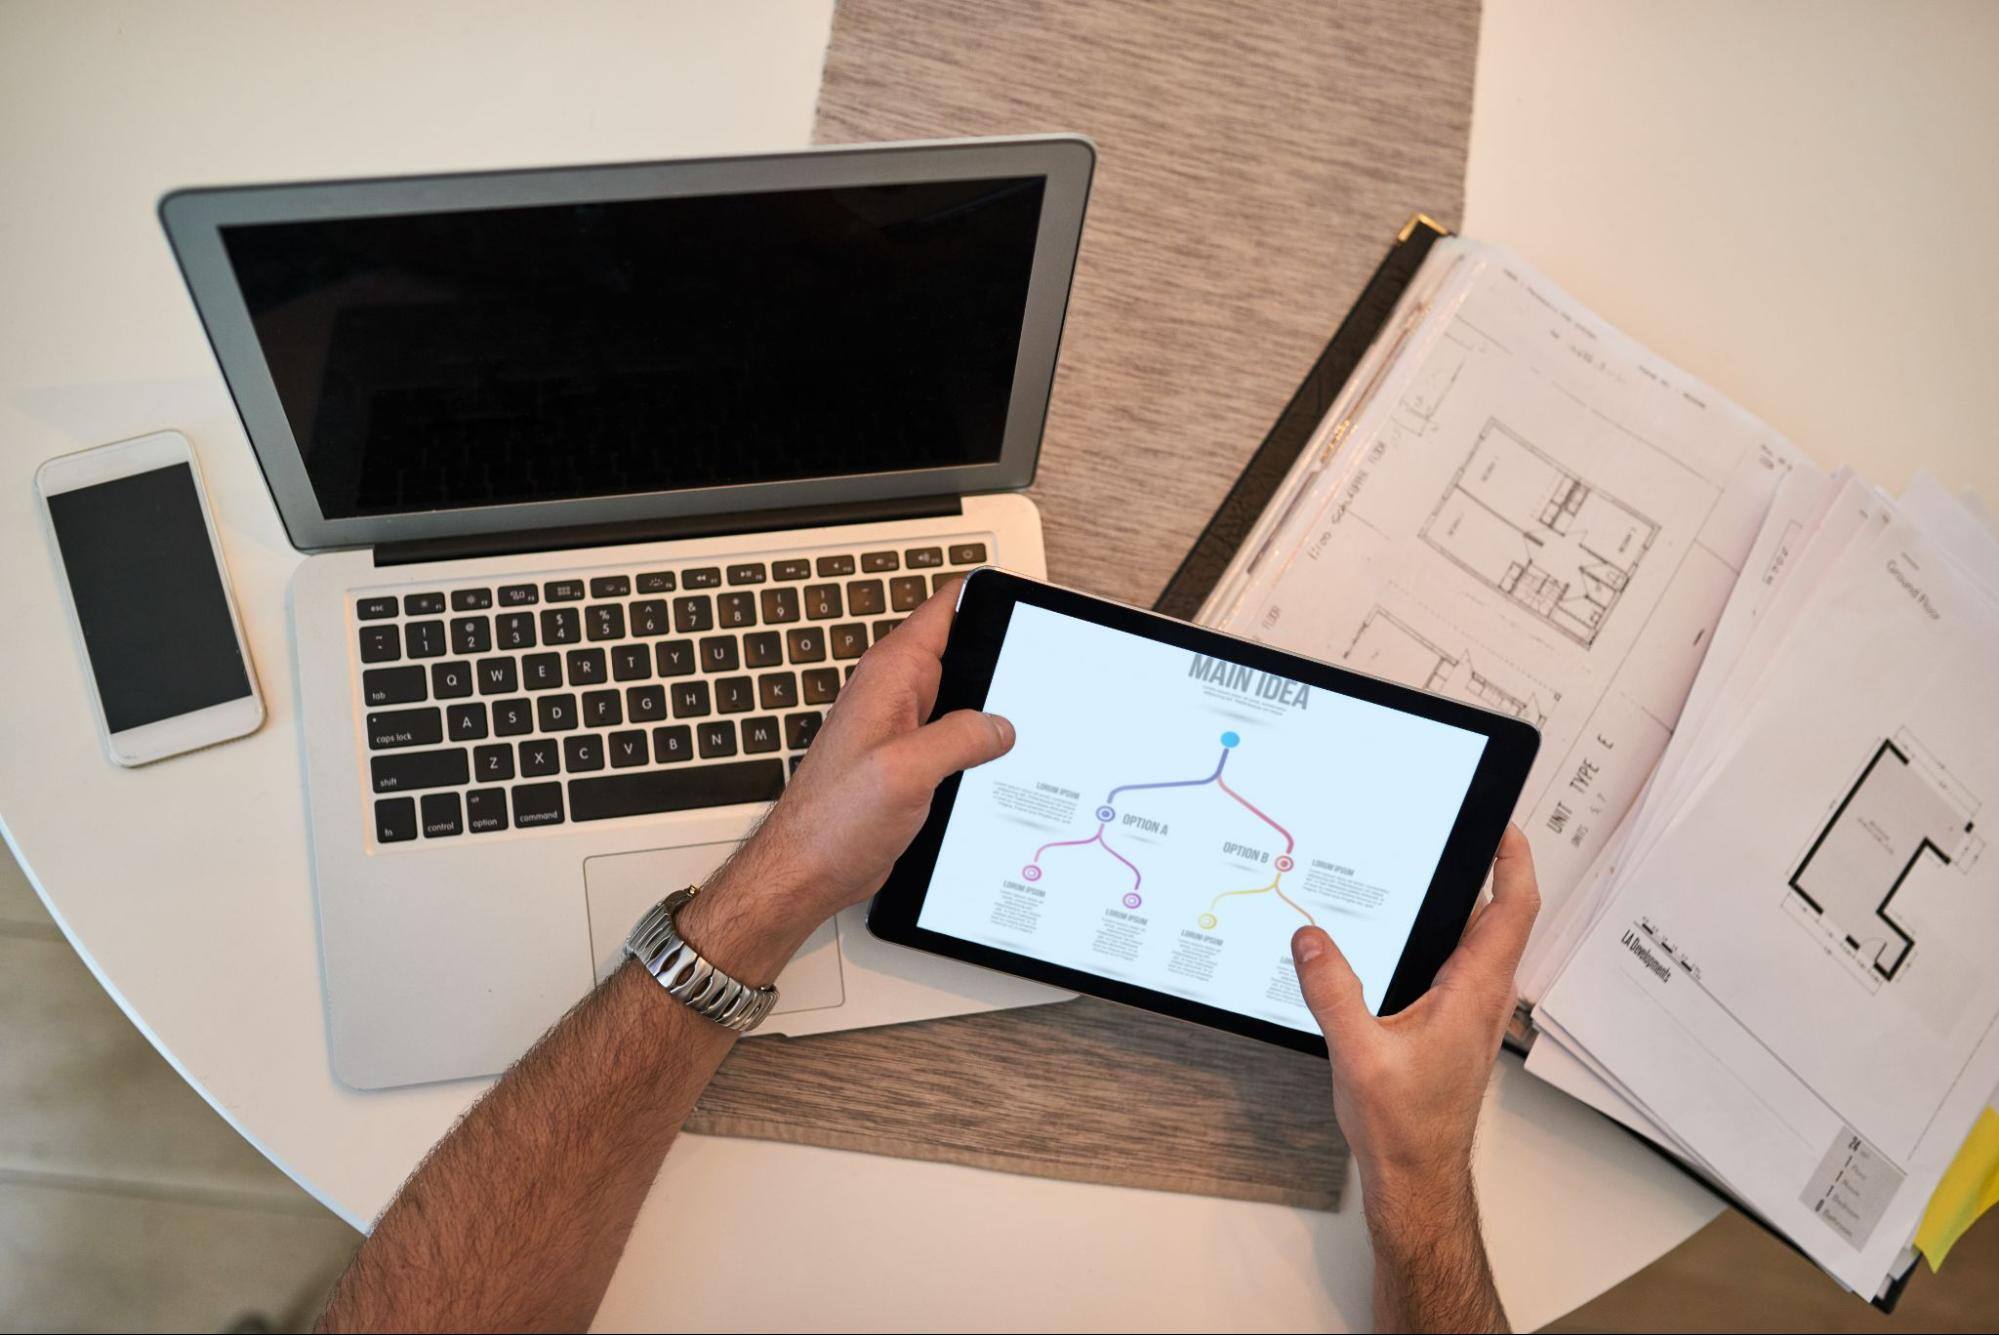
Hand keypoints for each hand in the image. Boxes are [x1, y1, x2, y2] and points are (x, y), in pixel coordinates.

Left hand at [676, 578, 1014, 982]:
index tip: (1029, 602)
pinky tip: (1005, 765)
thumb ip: (959, 737)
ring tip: (1034, 724)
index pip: (948, 607)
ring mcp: (905, 727)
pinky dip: (983, 746)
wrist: (807, 870)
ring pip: (966, 699)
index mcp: (892, 674)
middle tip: (1046, 676)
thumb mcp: (905, 772)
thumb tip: (1001, 725)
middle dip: (1005, 659)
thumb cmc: (832, 820)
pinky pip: (958, 738)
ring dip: (995, 711)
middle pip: (965, 650)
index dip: (991, 595)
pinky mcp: (912, 761)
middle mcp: (897, 693)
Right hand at [1290, 826, 1539, 1239]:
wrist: (1417, 1179)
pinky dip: (1448, 938)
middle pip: (1502, 917)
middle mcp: (1482, 998)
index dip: (1514, 860)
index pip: (1512, 909)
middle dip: (1490, 868)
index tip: (1504, 823)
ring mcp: (1472, 1013)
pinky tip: (1409, 940)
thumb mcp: (1358, 1054)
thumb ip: (1332, 991)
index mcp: (1473, 993)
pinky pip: (1462, 966)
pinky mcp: (1455, 1027)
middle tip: (1463, 830)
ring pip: (1482, 943)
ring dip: (1470, 904)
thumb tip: (1310, 938)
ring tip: (1434, 870)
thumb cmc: (1404, 1129)